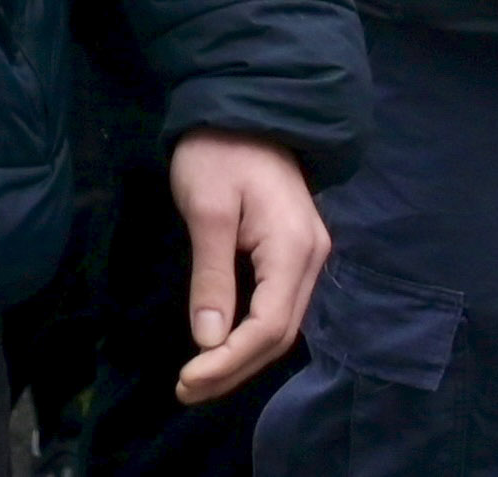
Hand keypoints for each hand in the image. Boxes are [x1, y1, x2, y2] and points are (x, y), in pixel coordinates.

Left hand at [167, 131, 330, 404]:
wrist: (245, 106)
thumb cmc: (219, 151)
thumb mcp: (206, 210)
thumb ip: (212, 276)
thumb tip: (209, 340)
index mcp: (293, 247)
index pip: (268, 327)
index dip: (229, 363)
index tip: (187, 380)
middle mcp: (311, 256)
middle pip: (280, 335)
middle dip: (233, 369)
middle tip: (185, 390)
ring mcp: (307, 253)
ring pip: (282, 325)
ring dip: (242, 358)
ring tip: (199, 379)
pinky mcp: (294, 251)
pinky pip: (278, 307)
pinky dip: (250, 335)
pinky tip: (222, 346)